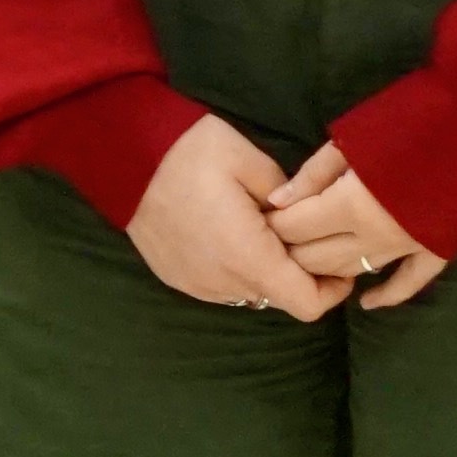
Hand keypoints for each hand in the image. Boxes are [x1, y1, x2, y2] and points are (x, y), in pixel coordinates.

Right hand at [127, 111, 330, 315]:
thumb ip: (292, 197)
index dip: (332, 289)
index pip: (308, 304)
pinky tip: (225, 234)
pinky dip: (235, 269)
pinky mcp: (175, 277)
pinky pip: (221, 286)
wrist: (120, 154)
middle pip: (281, 298)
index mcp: (247, 255)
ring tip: (258, 231)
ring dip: (264, 272)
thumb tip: (304, 218)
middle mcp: (221, 281)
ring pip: (251, 293)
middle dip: (299, 274)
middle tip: (297, 235)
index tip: (337, 261)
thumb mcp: (252, 161)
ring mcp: (194, 283)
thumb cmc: (189, 152)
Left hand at [263, 143, 450, 310]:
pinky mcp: (437, 251)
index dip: (273, 224)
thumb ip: (313, 174)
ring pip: (354, 269)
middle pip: (317, 257)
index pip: (295, 228)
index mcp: (352, 206)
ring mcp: (409, 248)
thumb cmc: (417, 125)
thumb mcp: (355, 140)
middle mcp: (377, 236)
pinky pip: (409, 282)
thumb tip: (277, 202)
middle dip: (291, 249)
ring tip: (306, 259)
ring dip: (327, 267)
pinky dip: (387, 295)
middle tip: (277, 236)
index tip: (261, 215)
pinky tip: (367, 303)